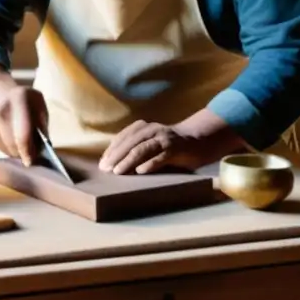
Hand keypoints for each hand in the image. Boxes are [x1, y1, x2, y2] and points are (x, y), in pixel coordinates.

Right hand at [0, 86, 48, 166]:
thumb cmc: (26, 103)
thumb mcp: (39, 107)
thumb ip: (42, 126)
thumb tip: (42, 150)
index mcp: (19, 98)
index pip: (22, 133)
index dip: (28, 151)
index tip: (31, 162)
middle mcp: (0, 108)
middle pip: (11, 143)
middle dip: (22, 153)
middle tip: (30, 154)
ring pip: (3, 147)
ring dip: (13, 151)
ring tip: (20, 143)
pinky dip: (4, 146)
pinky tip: (8, 136)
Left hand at [99, 110, 244, 174]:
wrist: (197, 140)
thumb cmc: (169, 146)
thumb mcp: (150, 144)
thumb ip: (135, 149)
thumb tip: (113, 165)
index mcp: (144, 127)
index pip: (123, 137)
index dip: (112, 149)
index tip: (102, 163)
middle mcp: (153, 130)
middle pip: (130, 142)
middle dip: (116, 155)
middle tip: (106, 169)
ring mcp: (164, 138)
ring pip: (143, 148)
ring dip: (129, 160)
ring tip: (118, 171)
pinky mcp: (176, 148)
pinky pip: (161, 156)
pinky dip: (150, 163)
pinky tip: (141, 171)